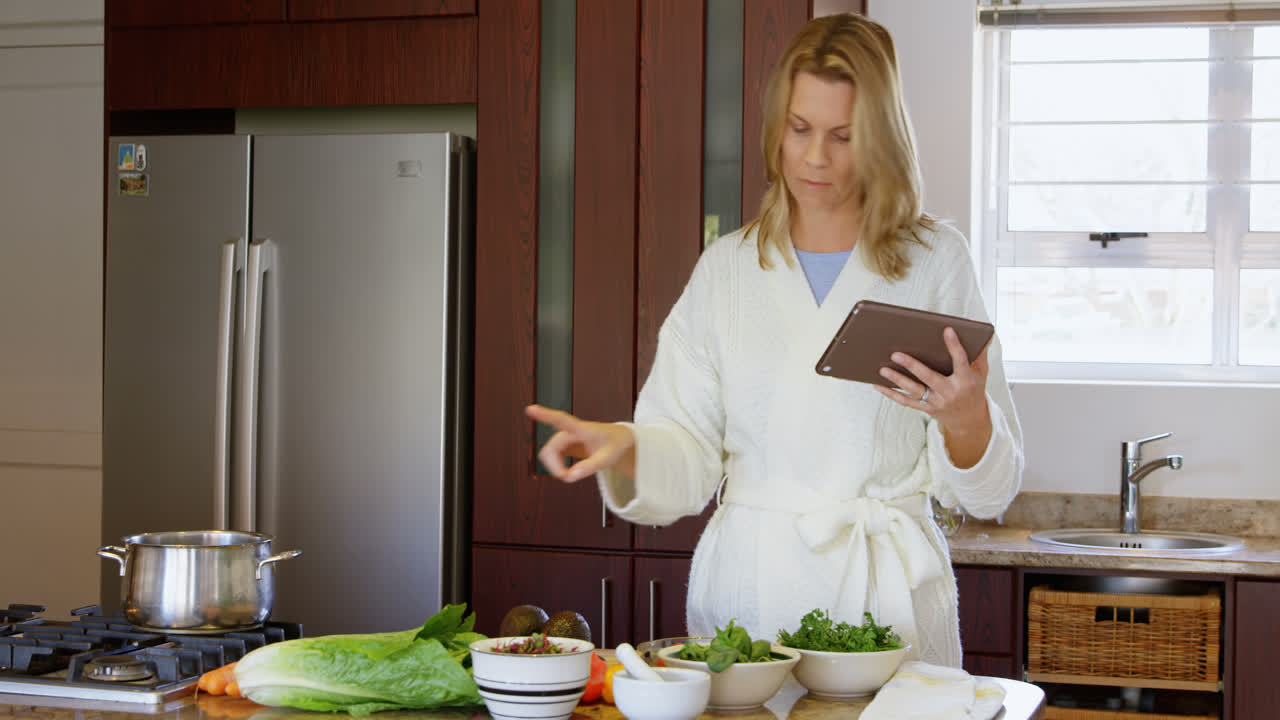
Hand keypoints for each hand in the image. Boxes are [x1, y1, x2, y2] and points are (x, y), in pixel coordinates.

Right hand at [525, 404, 636, 481]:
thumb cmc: (615, 445)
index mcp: (582, 429)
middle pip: (551, 448)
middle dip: (555, 465)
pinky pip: (552, 456)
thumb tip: (570, 476)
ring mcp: (567, 438)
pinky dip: (557, 467)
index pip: (561, 420)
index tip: (531, 409)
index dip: (545, 415)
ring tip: (569, 475)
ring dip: (554, 467)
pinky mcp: (566, 445)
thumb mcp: (608, 458)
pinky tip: (567, 471)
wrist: (619, 440)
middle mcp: (570, 431)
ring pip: (548, 453)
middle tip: (567, 477)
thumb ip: (590, 467)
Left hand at [874, 327, 992, 467]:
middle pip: (929, 378)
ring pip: (914, 391)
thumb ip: (979, 355)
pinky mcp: (926, 409)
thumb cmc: (974, 390)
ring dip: (897, 380)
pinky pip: (906, 402)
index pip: (960, 361)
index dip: (954, 346)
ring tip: (882, 369)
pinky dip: (891, 394)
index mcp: (966, 381)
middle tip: (896, 354)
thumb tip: (983, 335)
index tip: (947, 330)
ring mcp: (937, 402)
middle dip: (912, 366)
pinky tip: (877, 385)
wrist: (970, 420)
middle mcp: (950, 392)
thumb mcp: (981, 374)